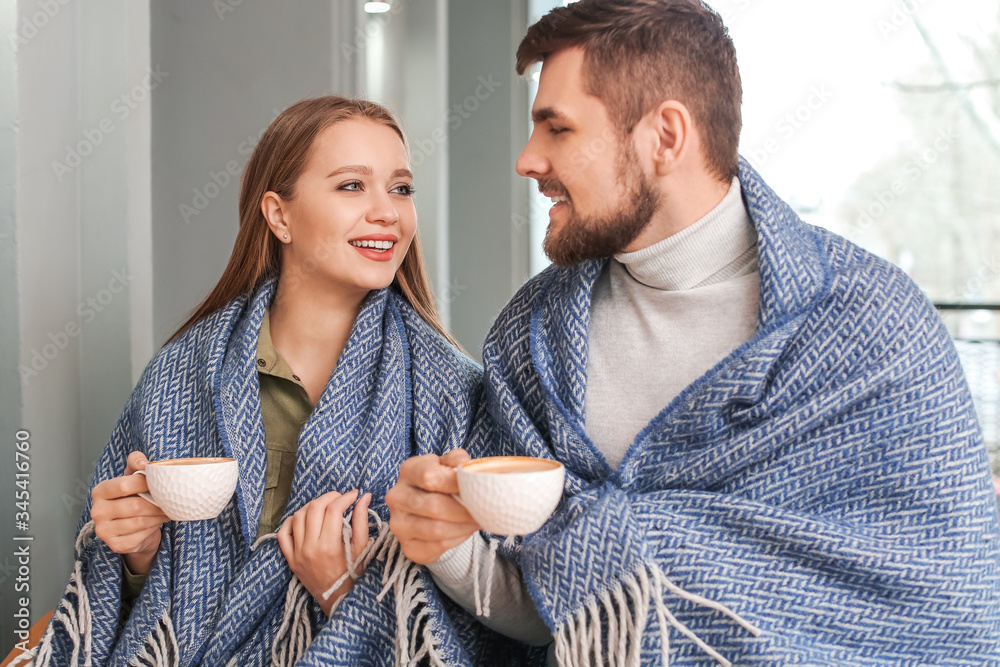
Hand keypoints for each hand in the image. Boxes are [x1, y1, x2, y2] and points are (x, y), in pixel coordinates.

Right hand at [91, 451, 169, 574]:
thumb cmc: (132, 496)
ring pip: (140, 522)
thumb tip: (144, 462)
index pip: (124, 485)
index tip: (160, 482)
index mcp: (100, 491)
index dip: (146, 483)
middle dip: (156, 503)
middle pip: (135, 506)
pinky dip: (153, 528)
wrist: (130, 526)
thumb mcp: (132, 476)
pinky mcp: (116, 545)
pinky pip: (141, 535)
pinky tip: (157, 522)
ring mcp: (104, 531)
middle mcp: (97, 512)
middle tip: (170, 500)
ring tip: (166, 510)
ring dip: (158, 516)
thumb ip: (136, 462)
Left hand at [277, 489, 370, 616]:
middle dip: (330, 497)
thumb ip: (361, 521)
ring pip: (298, 516)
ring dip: (312, 506)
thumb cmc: (353, 574)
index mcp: (329, 546)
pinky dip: (291, 521)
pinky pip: (283, 533)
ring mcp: (297, 553)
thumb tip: (364, 497)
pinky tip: (304, 518)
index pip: (334, 510)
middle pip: (314, 508)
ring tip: (325, 506)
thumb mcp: (362, 548)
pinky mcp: (290, 558)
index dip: (345, 497)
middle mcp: (310, 548)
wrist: (338, 599)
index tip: (355, 494)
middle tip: (341, 498)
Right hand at [385, 449, 479, 564]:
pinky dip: (457, 539)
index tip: (477, 488)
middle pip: (434, 506)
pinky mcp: (408, 546)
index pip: (430, 477)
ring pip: (436, 529)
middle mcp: (397, 497)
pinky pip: (437, 546)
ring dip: (463, 526)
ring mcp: (399, 524)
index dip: (457, 484)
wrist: (426, 508)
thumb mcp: (448, 464)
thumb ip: (458, 460)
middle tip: (485, 510)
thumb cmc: (440, 481)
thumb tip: (468, 469)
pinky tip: (465, 531)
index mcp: (408, 470)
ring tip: (478, 520)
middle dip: (465, 510)